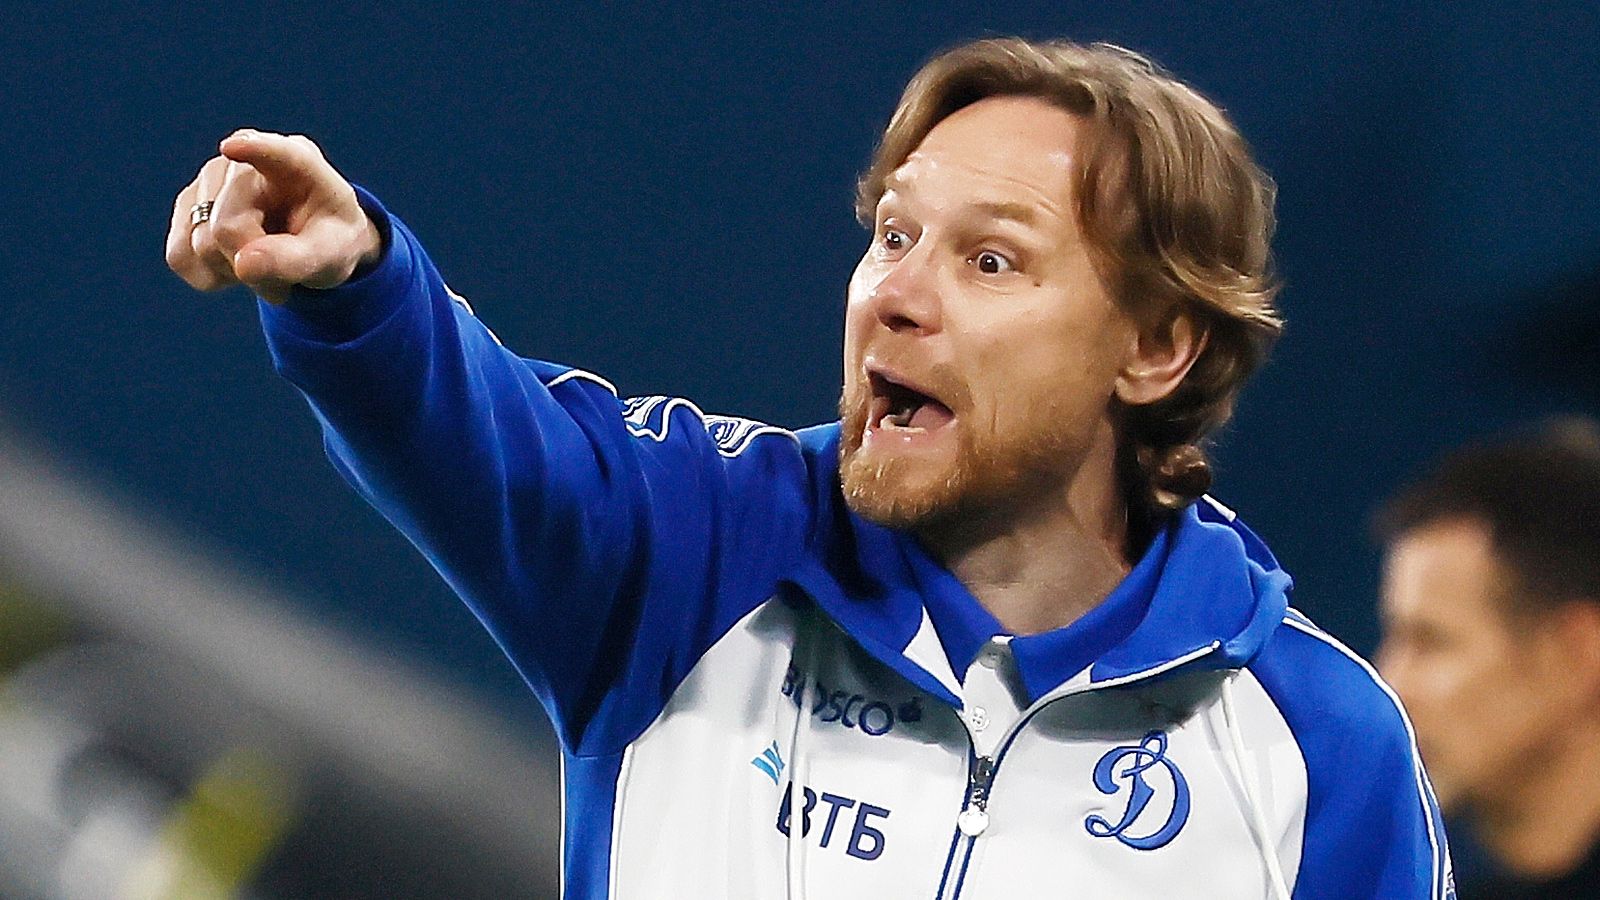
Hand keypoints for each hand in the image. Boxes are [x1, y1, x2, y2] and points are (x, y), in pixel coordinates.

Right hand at [165, 129, 382, 303]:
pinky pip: (180, 256)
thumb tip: (243, 264)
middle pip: (226, 228)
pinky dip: (210, 276)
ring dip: (233, 271)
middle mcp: (243, 160)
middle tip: (285, 274)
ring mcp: (209, 180)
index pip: (274, 152)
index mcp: (297, 162)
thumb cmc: (326, 241)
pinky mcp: (186, 205)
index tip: (234, 147)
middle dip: (253, 263)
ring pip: (199, 245)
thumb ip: (292, 260)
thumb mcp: (328, 256)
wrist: (311, 243)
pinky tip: (237, 263)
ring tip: (265, 261)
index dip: (254, 149)